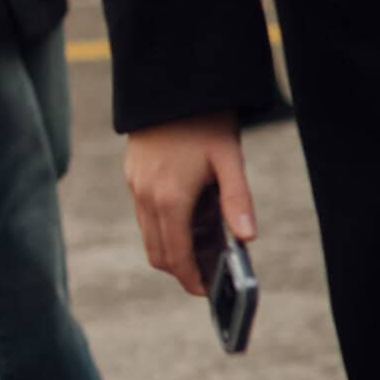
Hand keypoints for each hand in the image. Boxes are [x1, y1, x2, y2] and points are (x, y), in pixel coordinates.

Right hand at [125, 113, 255, 296]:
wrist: (170, 86)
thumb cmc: (205, 122)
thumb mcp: (230, 160)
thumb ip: (238, 202)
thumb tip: (247, 240)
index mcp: (171, 198)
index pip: (177, 256)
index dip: (191, 279)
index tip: (207, 293)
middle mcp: (147, 197)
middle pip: (159, 253)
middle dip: (182, 270)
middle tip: (209, 275)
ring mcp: (136, 188)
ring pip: (150, 236)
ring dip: (174, 248)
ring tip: (205, 245)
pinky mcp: (132, 177)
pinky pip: (145, 216)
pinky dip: (165, 227)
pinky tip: (191, 217)